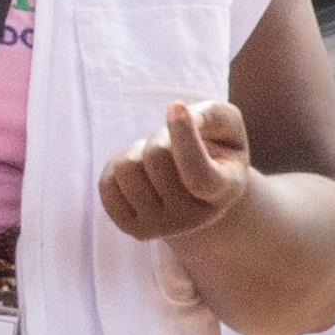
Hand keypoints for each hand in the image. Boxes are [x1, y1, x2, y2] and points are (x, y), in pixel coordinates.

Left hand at [100, 94, 254, 243]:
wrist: (198, 193)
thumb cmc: (215, 150)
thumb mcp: (227, 127)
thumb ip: (211, 114)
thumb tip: (177, 112)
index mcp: (224, 190)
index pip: (197, 172)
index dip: (184, 138)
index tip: (176, 106)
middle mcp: (194, 218)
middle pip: (156, 156)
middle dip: (161, 135)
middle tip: (174, 144)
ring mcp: (162, 228)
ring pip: (127, 168)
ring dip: (139, 150)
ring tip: (159, 160)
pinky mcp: (132, 228)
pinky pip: (107, 183)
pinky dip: (119, 166)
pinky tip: (141, 174)